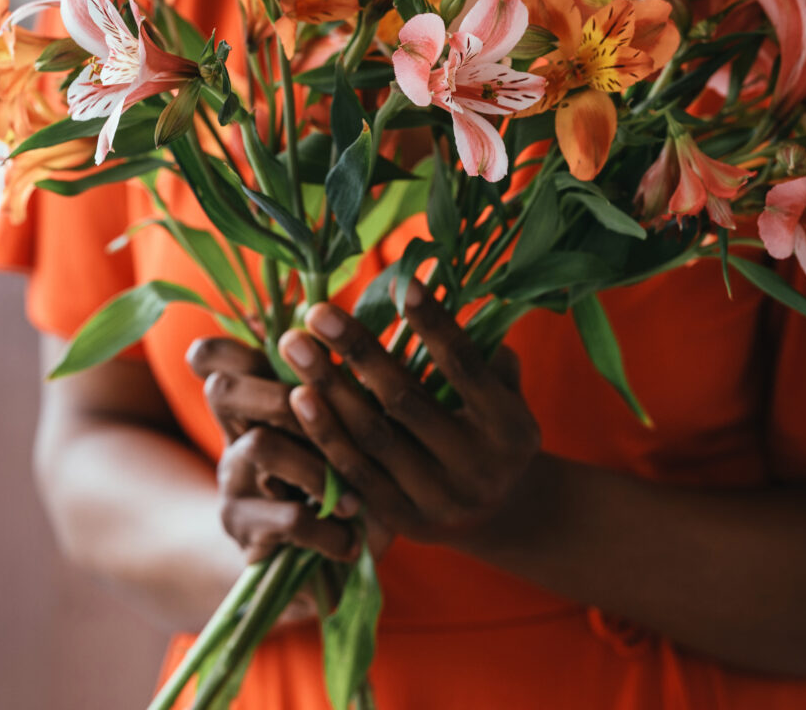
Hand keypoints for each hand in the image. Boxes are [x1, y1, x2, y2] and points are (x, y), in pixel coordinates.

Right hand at [187, 336, 378, 567]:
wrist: (310, 574)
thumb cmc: (344, 489)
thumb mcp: (349, 439)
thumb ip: (349, 396)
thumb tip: (363, 339)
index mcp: (258, 404)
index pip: (212, 357)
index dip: (236, 347)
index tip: (290, 351)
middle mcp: (233, 436)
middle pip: (223, 389)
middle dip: (281, 396)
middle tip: (337, 423)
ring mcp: (232, 483)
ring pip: (261, 444)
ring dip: (318, 471)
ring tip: (354, 502)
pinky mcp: (242, 530)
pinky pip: (289, 517)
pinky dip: (329, 530)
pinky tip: (351, 541)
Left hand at [278, 280, 540, 546]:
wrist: (500, 512)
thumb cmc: (494, 430)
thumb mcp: (508, 394)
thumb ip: (484, 354)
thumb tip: (442, 302)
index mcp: (511, 427)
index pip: (466, 367)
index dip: (434, 325)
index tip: (401, 282)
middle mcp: (477, 467)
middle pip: (407, 401)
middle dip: (359, 352)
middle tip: (317, 311)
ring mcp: (438, 499)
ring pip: (373, 438)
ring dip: (329, 388)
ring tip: (295, 345)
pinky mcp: (403, 521)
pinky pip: (356, 474)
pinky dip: (326, 434)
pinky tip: (300, 397)